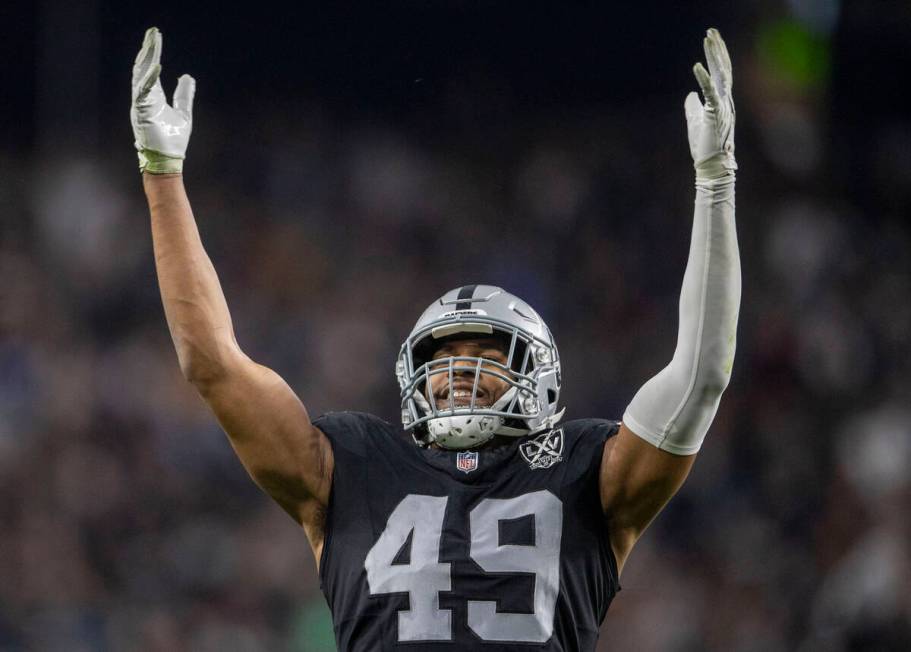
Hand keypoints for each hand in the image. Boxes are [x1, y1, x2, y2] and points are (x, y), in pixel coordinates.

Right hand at [131, 27, 194, 173]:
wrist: (167, 160)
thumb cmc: (173, 140)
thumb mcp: (183, 113)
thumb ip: (184, 95)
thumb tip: (187, 77)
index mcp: (152, 97)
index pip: (151, 70)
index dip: (153, 54)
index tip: (156, 38)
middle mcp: (144, 98)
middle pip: (144, 68)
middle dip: (149, 50)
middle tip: (153, 33)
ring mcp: (141, 103)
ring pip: (141, 75)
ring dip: (148, 58)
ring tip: (153, 42)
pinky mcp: (142, 111)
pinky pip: (144, 90)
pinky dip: (150, 78)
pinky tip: (158, 65)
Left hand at [685, 28, 735, 179]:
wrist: (711, 166)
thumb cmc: (704, 146)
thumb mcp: (696, 122)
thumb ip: (693, 107)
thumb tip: (689, 95)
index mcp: (723, 101)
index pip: (721, 73)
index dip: (717, 55)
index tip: (711, 39)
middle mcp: (727, 101)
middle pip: (724, 68)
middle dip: (717, 49)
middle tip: (710, 31)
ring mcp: (723, 106)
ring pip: (721, 74)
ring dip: (714, 56)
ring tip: (708, 39)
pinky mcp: (715, 114)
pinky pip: (710, 92)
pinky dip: (703, 78)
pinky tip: (696, 65)